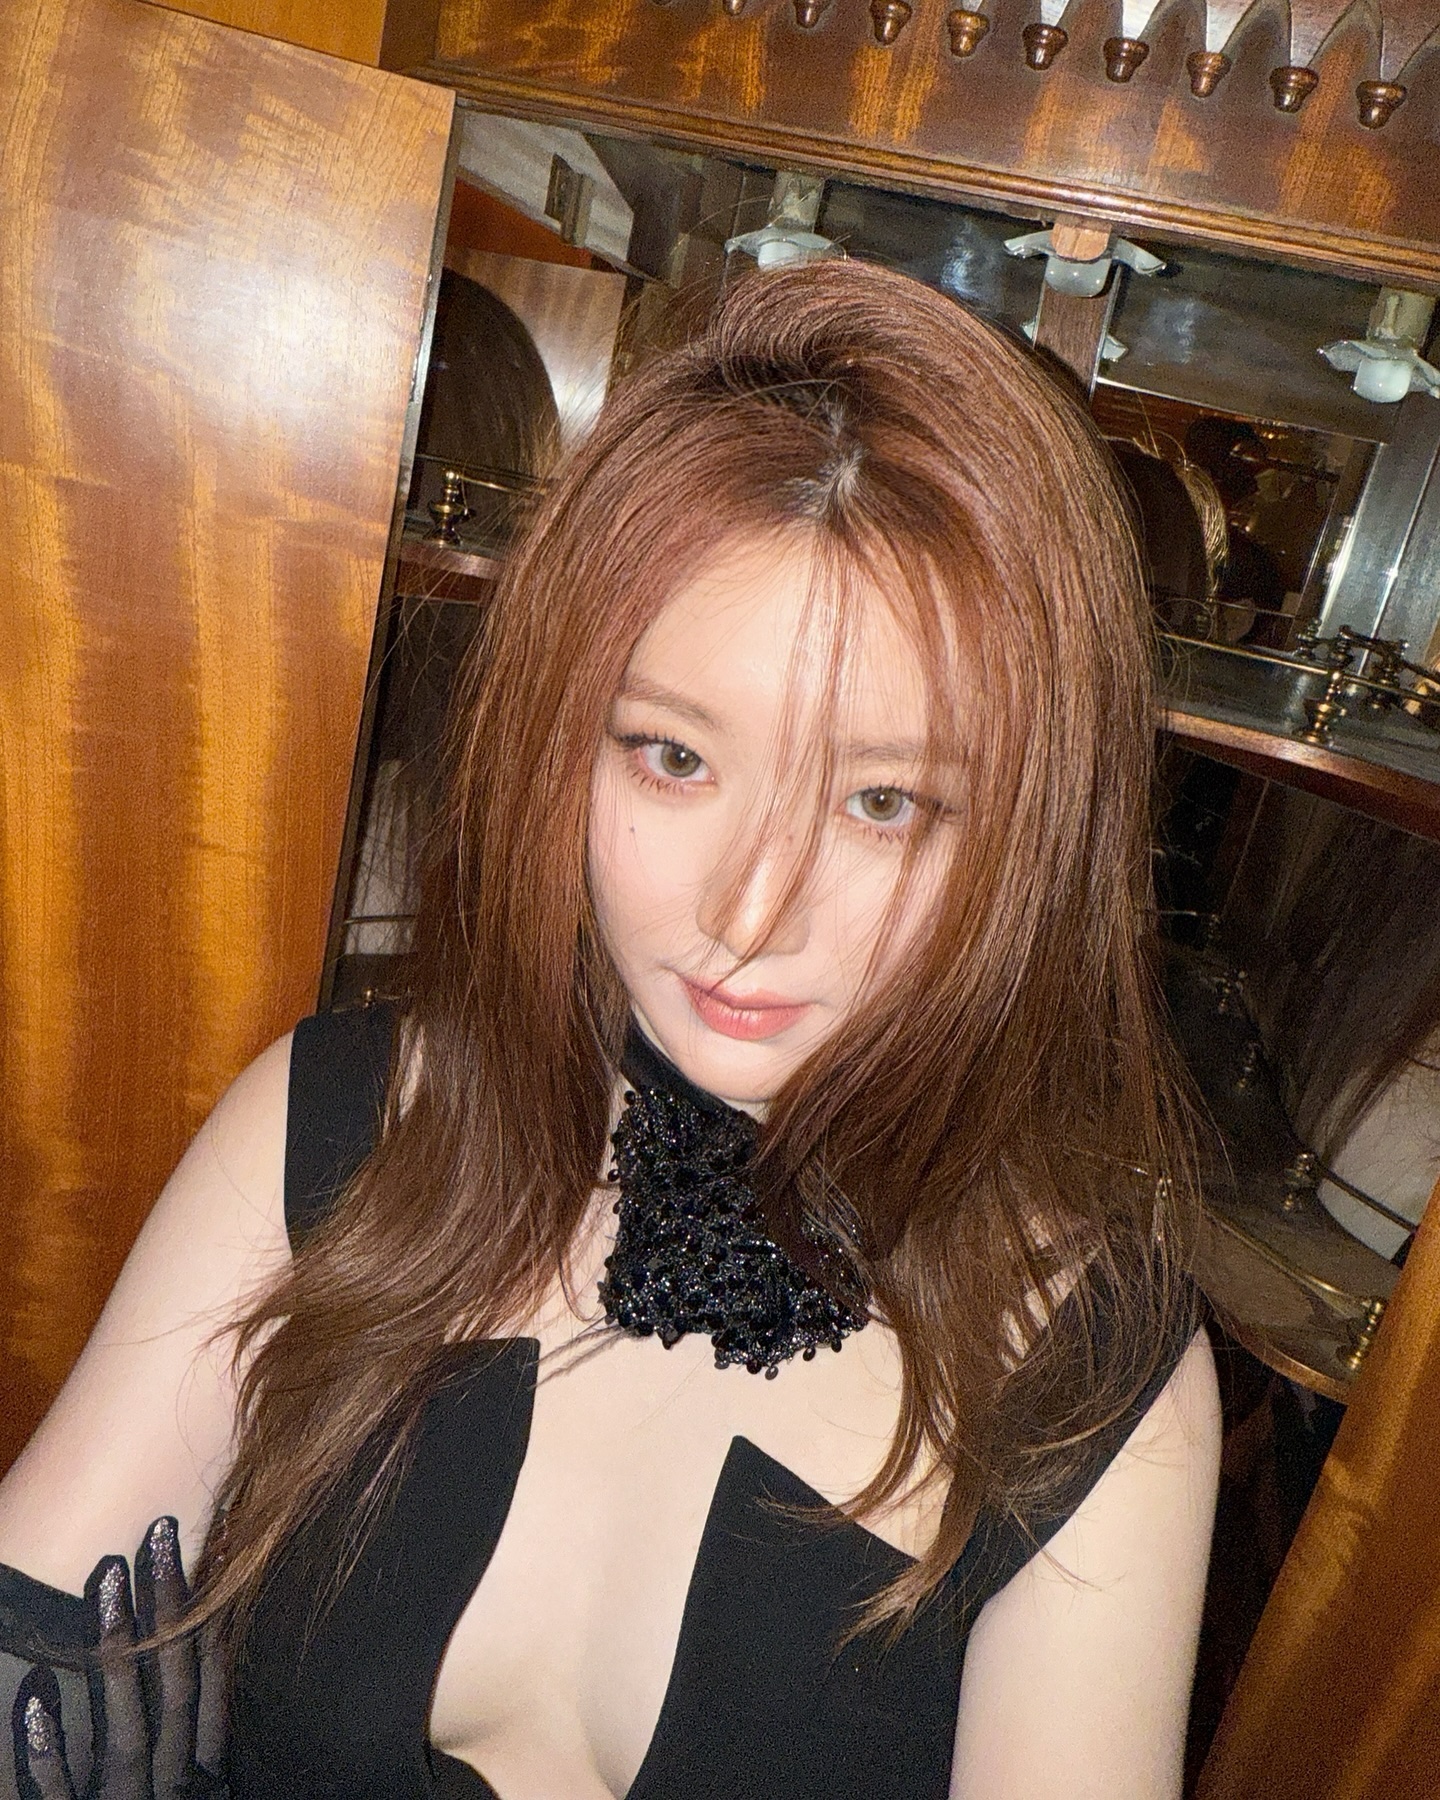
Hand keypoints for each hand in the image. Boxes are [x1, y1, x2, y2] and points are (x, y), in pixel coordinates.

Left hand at [10, 1519, 225, 1799]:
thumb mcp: (195, 1797)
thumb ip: (197, 1754)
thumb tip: (202, 1660)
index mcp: (206, 1782)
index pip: (213, 1683)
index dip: (207, 1612)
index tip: (202, 1543)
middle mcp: (175, 1794)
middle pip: (177, 1689)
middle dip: (169, 1608)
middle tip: (159, 1532)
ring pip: (126, 1728)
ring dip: (114, 1652)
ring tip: (103, 1580)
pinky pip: (58, 1798)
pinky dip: (45, 1754)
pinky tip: (30, 1702)